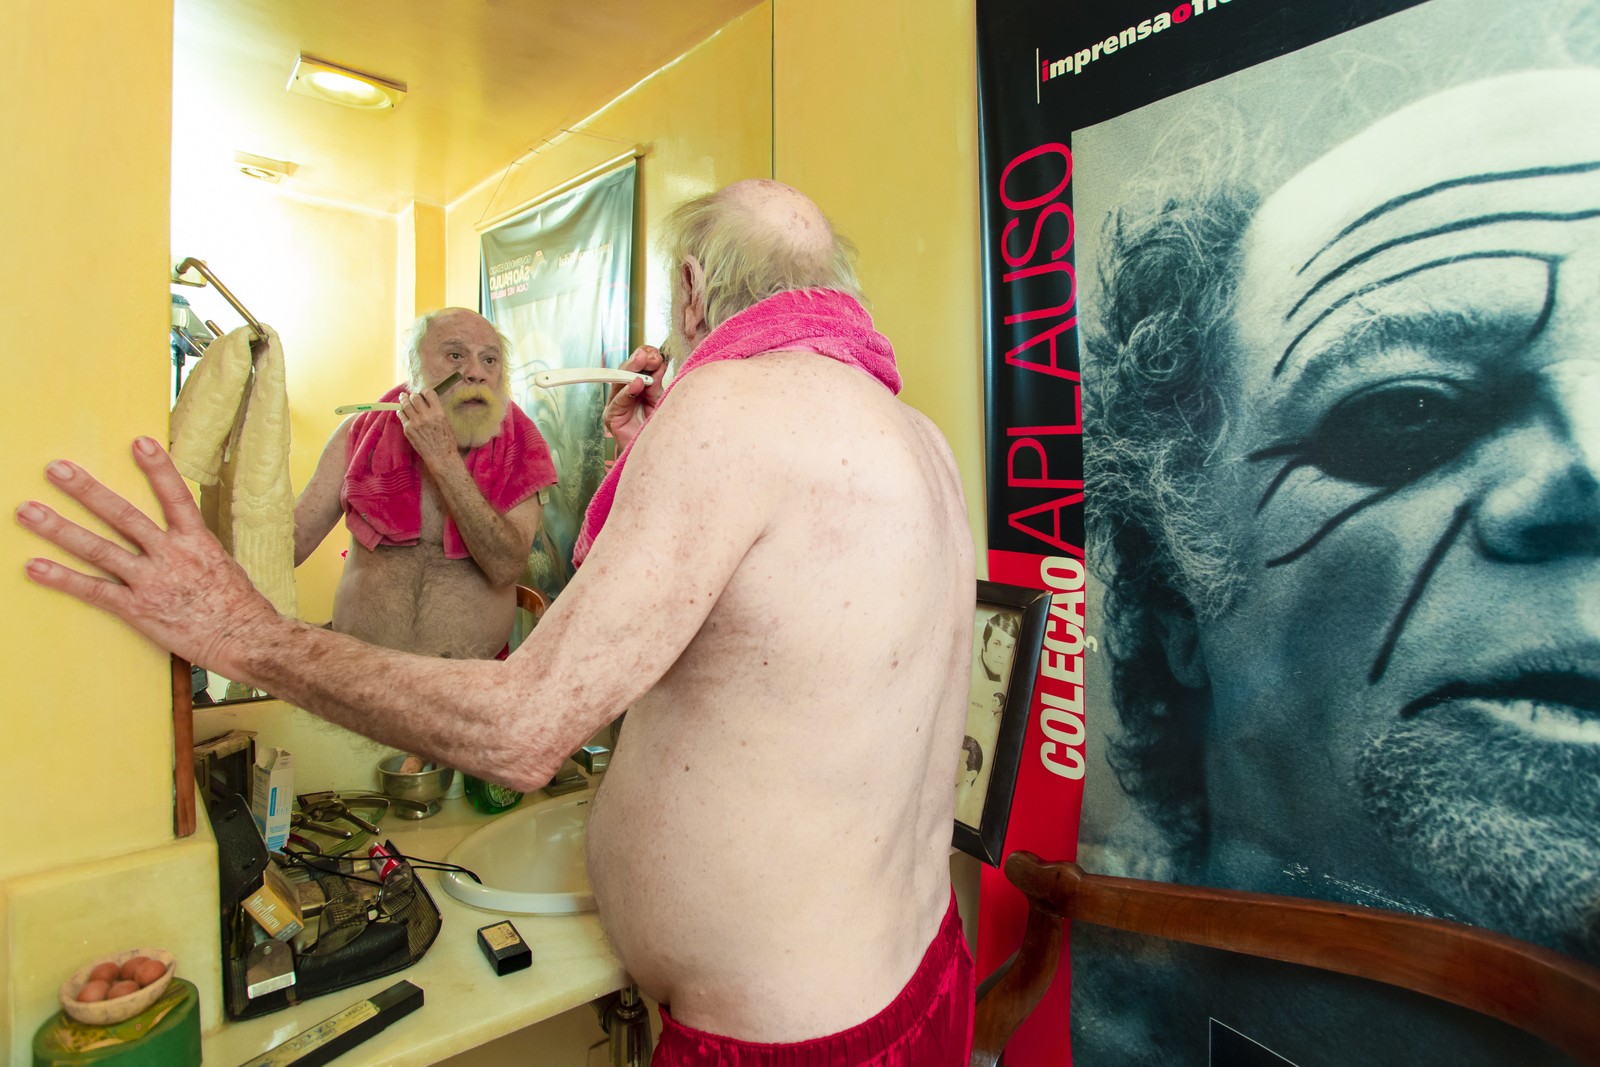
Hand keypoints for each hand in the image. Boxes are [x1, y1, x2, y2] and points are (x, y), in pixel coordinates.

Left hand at [16, 438, 279, 675]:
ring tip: (29, 511)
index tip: (139, 442)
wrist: (246, 639)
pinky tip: (35, 567)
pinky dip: (63, 579)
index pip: (176, 496)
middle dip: (87, 491)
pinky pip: (94, 591)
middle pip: (124, 516)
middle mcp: (172, 556)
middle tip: (57, 469)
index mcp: (198, 542)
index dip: (158, 468)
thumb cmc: (239, 607)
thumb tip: (180, 533)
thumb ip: (196, 548)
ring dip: (60, 529)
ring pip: (99, 549)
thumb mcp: (224, 565)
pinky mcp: (138, 609)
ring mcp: (152, 582)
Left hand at [397, 386, 457, 466]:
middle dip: (414, 396)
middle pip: (415, 397)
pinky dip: (401, 411)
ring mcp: (415, 422)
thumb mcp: (446, 422)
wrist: (441, 456)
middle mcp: (426, 416)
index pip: (428, 393)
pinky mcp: (408, 429)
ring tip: (403, 397)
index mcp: (438, 412)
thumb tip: (426, 402)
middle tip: (413, 397)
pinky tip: (402, 411)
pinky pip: (401, 415)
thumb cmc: (446, 441)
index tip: (423, 394)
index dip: (425, 392)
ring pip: (405, 404)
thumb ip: (436, 411)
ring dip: (404, 399)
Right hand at [602, 345, 667, 451]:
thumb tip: (659, 361)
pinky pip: (618, 402)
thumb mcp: (660, 400)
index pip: (636, 367)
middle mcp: (622, 395)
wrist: (657, 456)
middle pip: (625, 371)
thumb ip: (657, 383)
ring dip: (632, 369)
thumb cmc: (658, 429)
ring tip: (643, 360)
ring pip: (619, 381)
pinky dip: (627, 392)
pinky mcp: (612, 418)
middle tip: (650, 354)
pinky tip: (637, 383)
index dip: (645, 356)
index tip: (657, 352)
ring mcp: (615, 406)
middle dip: (638, 359)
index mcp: (635, 388)